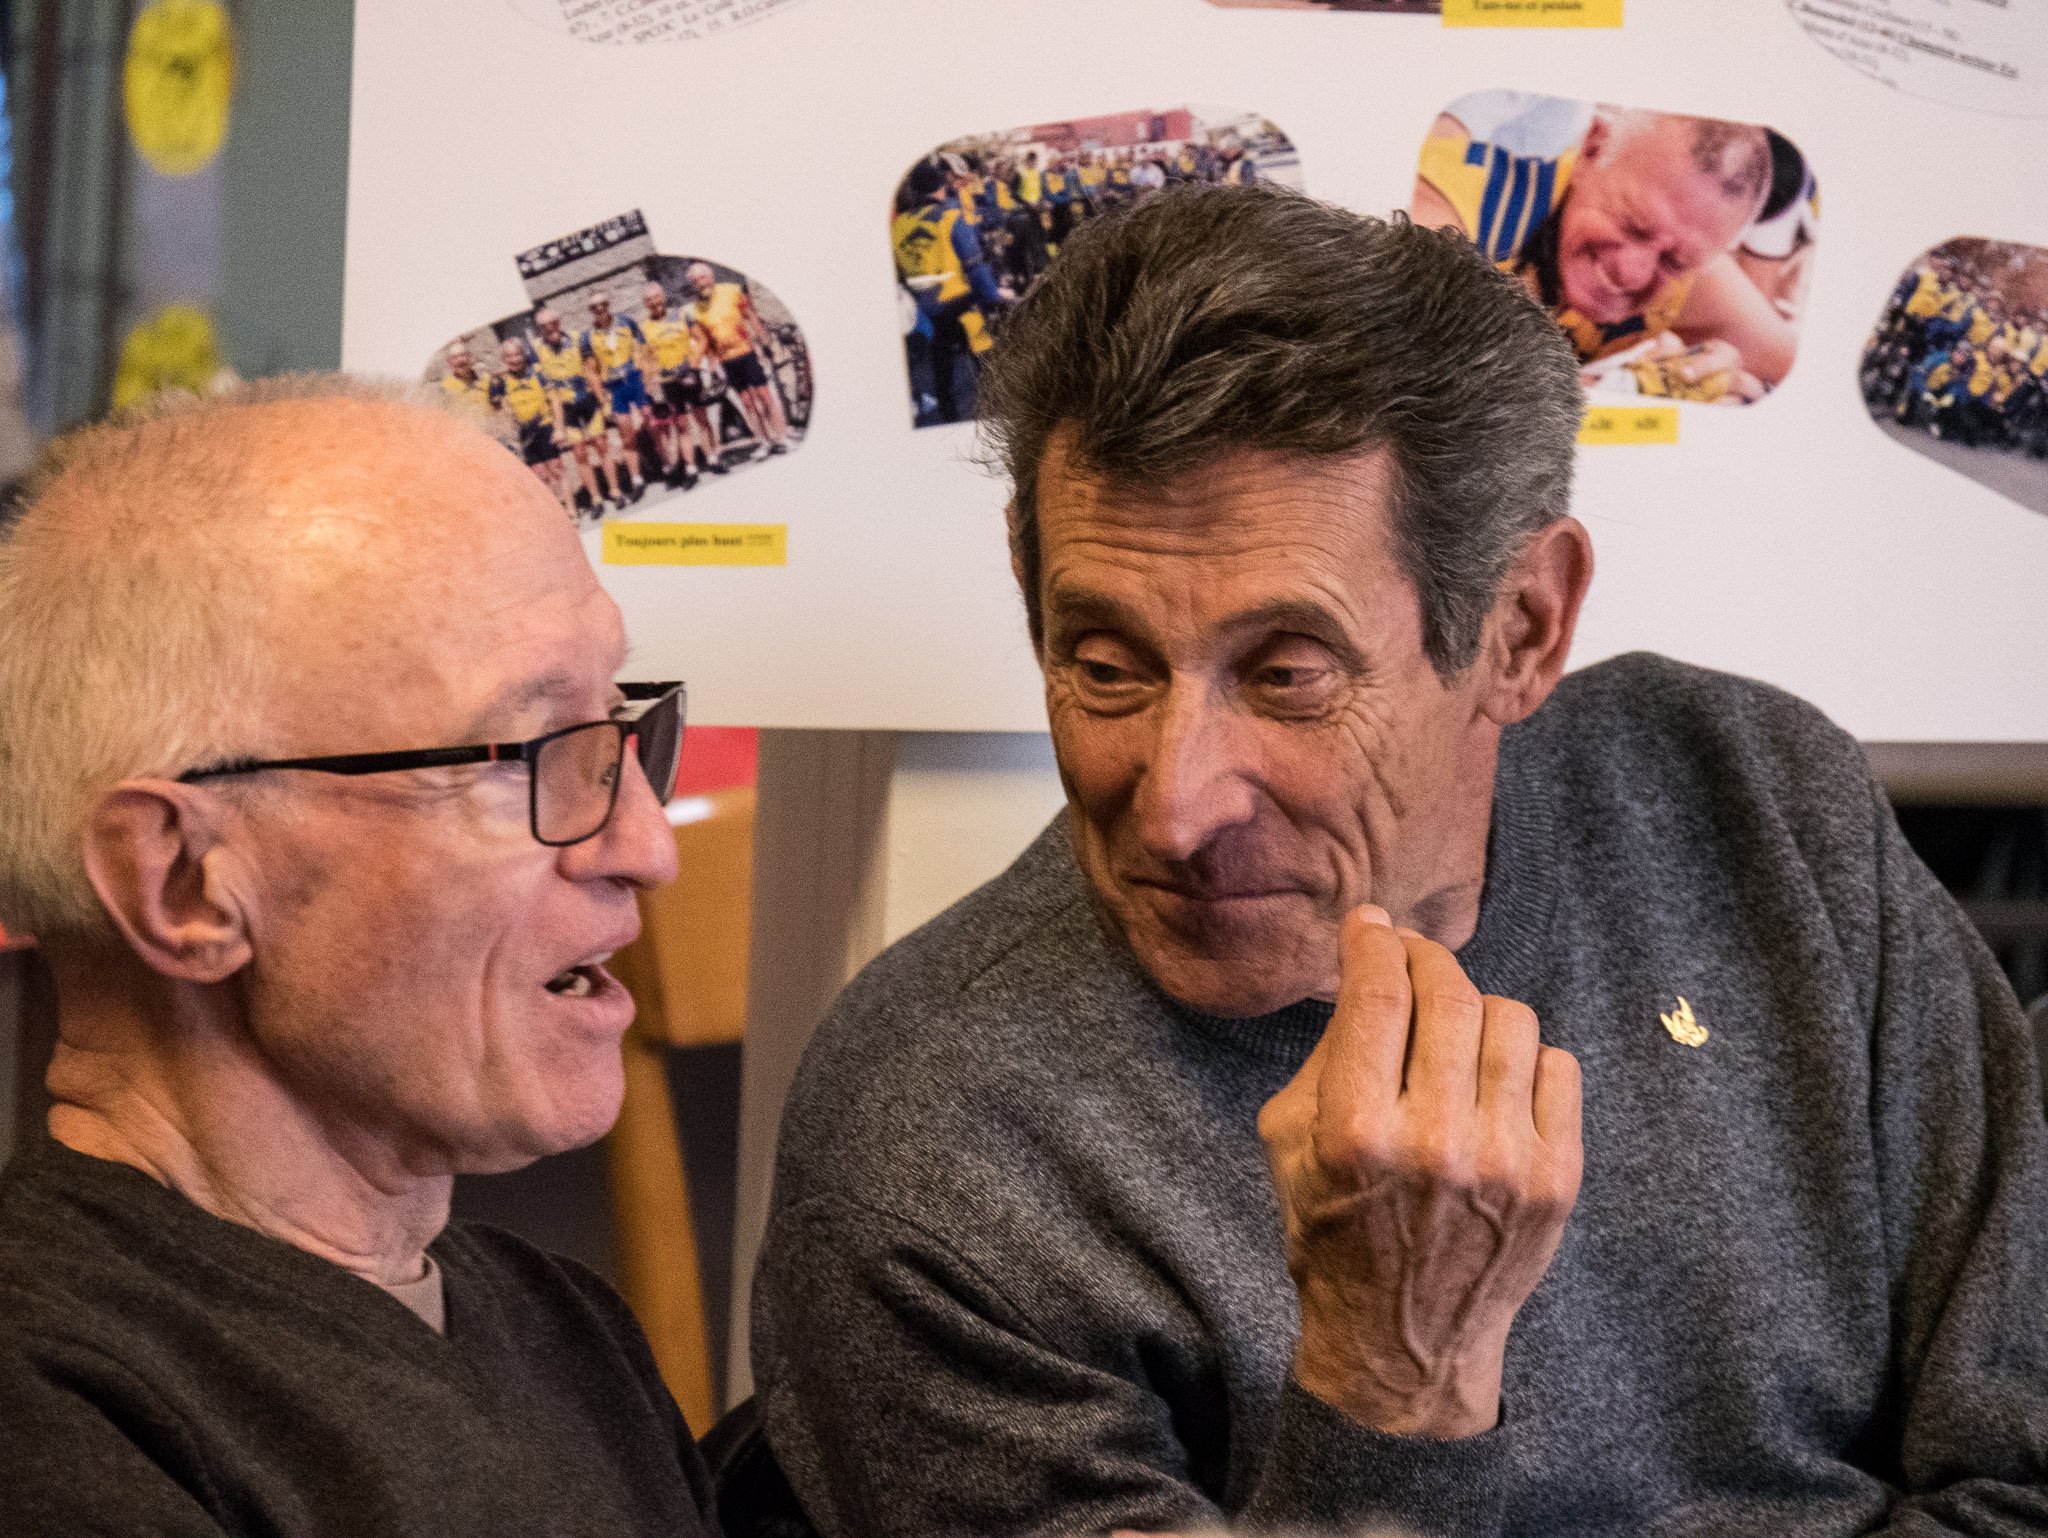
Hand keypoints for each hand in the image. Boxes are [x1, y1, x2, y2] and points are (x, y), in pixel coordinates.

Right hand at [1257, 907, 1581, 1438]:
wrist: (1403, 1343)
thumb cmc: (1335, 1233)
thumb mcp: (1289, 1144)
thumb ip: (1325, 1054)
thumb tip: (1368, 966)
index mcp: (1355, 1131)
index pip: (1378, 993)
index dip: (1374, 941)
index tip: (1371, 925)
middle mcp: (1436, 1140)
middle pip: (1448, 993)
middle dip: (1425, 959)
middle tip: (1410, 961)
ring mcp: (1507, 1160)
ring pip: (1510, 1019)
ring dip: (1475, 1010)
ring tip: (1453, 1033)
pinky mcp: (1557, 1178)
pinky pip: (1558, 1067)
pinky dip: (1524, 1059)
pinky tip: (1494, 1082)